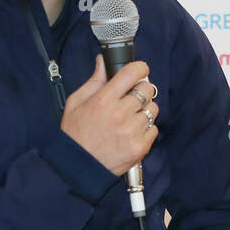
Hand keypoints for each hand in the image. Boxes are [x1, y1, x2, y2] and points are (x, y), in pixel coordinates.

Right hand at [60, 56, 158, 175]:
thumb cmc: (76, 134)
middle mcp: (120, 114)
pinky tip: (130, 132)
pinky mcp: (140, 146)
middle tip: (131, 98)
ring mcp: (132, 131)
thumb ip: (94, 81)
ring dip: (144, 110)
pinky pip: (154, 128)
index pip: (132, 73)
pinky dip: (146, 129)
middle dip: (141, 90)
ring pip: (153, 108)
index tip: (139, 70)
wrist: (79, 167)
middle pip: (147, 89)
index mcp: (104, 100)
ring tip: (129, 118)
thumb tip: (104, 61)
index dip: (139, 68)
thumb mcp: (76, 103)